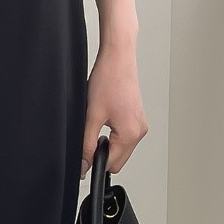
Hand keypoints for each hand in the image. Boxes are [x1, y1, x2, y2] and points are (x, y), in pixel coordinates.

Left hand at [81, 26, 148, 177]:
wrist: (117, 58)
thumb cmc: (108, 80)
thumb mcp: (91, 116)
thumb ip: (87, 144)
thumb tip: (84, 165)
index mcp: (130, 133)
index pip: (111, 164)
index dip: (94, 161)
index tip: (83, 152)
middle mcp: (139, 131)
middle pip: (117, 160)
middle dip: (102, 153)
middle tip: (90, 134)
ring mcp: (140, 125)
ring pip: (120, 149)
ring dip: (107, 143)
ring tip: (98, 122)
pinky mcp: (137, 118)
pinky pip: (124, 137)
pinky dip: (113, 134)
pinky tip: (105, 118)